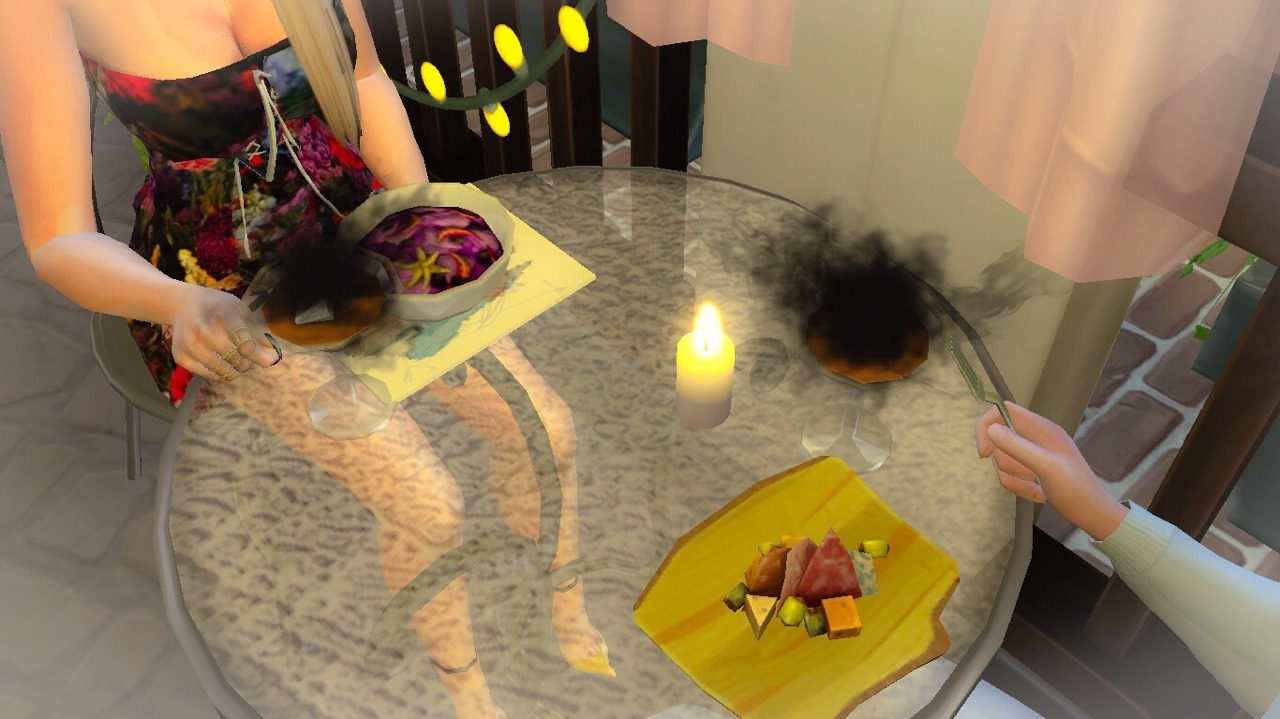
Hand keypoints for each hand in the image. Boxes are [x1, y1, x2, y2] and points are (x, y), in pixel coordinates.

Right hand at [168, 285, 279, 382]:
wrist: (183, 304)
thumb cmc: (220, 308)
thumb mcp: (241, 310)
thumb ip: (258, 331)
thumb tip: (275, 355)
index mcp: (223, 314)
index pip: (246, 344)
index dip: (261, 356)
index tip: (271, 359)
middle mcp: (203, 328)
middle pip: (235, 358)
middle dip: (247, 363)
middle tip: (248, 361)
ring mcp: (189, 343)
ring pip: (222, 370)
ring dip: (235, 371)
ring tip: (238, 363)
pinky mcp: (180, 355)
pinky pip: (207, 374)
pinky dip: (219, 374)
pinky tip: (222, 365)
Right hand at [975, 402, 1128, 540]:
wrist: (1092, 513)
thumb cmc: (1074, 489)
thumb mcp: (1046, 467)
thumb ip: (1018, 446)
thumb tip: (991, 429)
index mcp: (1041, 428)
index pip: (1003, 410)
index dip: (987, 426)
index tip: (984, 453)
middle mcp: (1036, 436)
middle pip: (999, 439)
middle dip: (1005, 462)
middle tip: (1027, 476)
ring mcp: (1034, 452)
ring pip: (1002, 458)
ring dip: (1012, 478)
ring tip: (1034, 488)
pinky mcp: (1032, 467)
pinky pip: (1010, 473)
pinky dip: (1017, 486)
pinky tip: (1036, 494)